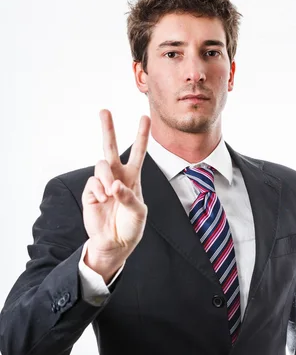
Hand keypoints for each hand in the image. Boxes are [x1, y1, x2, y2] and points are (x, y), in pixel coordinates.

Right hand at [82, 110, 150, 269]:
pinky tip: (102, 201)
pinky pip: (93, 183)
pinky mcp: (91, 192)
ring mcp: (103, 183)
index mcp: (133, 178)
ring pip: (101, 164)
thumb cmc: (131, 227)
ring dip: (107, 177)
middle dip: (108, 129)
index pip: (139, 152)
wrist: (114, 243)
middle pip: (111, 147)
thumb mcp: (138, 213)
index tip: (145, 117)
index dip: (142, 135)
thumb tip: (114, 185)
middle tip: (104, 111)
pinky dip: (98, 191)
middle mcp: (117, 176)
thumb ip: (129, 197)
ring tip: (111, 192)